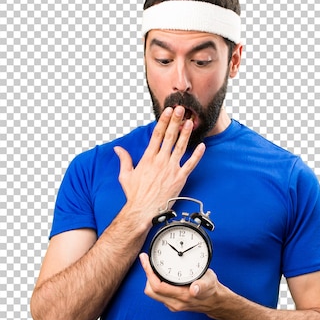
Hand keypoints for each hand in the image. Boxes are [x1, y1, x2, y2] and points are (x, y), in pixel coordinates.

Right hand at [114, 107, 205, 224]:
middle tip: (181, 109)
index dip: (163, 121)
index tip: (168, 111)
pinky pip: (190, 164)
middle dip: (176, 121)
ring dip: (186, 133)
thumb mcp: (125, 175)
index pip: (157, 135)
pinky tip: (202, 146)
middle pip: (170, 136)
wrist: (143, 210)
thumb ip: (124, 160)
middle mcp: (160, 161)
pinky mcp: (179, 179)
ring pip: (181, 147)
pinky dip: (197, 155)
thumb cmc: (135, 195)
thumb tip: (118, 149)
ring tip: (191, 122)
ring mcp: (171, 169)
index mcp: (148, 158)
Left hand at [139, 252, 219, 313]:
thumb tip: (194, 289)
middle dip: (147, 275)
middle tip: (148, 261)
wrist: (214, 301)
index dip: (149, 272)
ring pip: (153, 293)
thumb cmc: (211, 289)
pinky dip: (155, 284)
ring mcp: (173, 304)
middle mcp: (175, 302)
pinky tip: (159, 275)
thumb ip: (202, 285)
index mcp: (182, 296)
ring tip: (152, 267)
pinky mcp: (172, 303)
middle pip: (151, 291)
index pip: (157, 286)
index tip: (145, 259)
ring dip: (150, 280)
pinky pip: (158, 294)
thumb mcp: (209, 283)